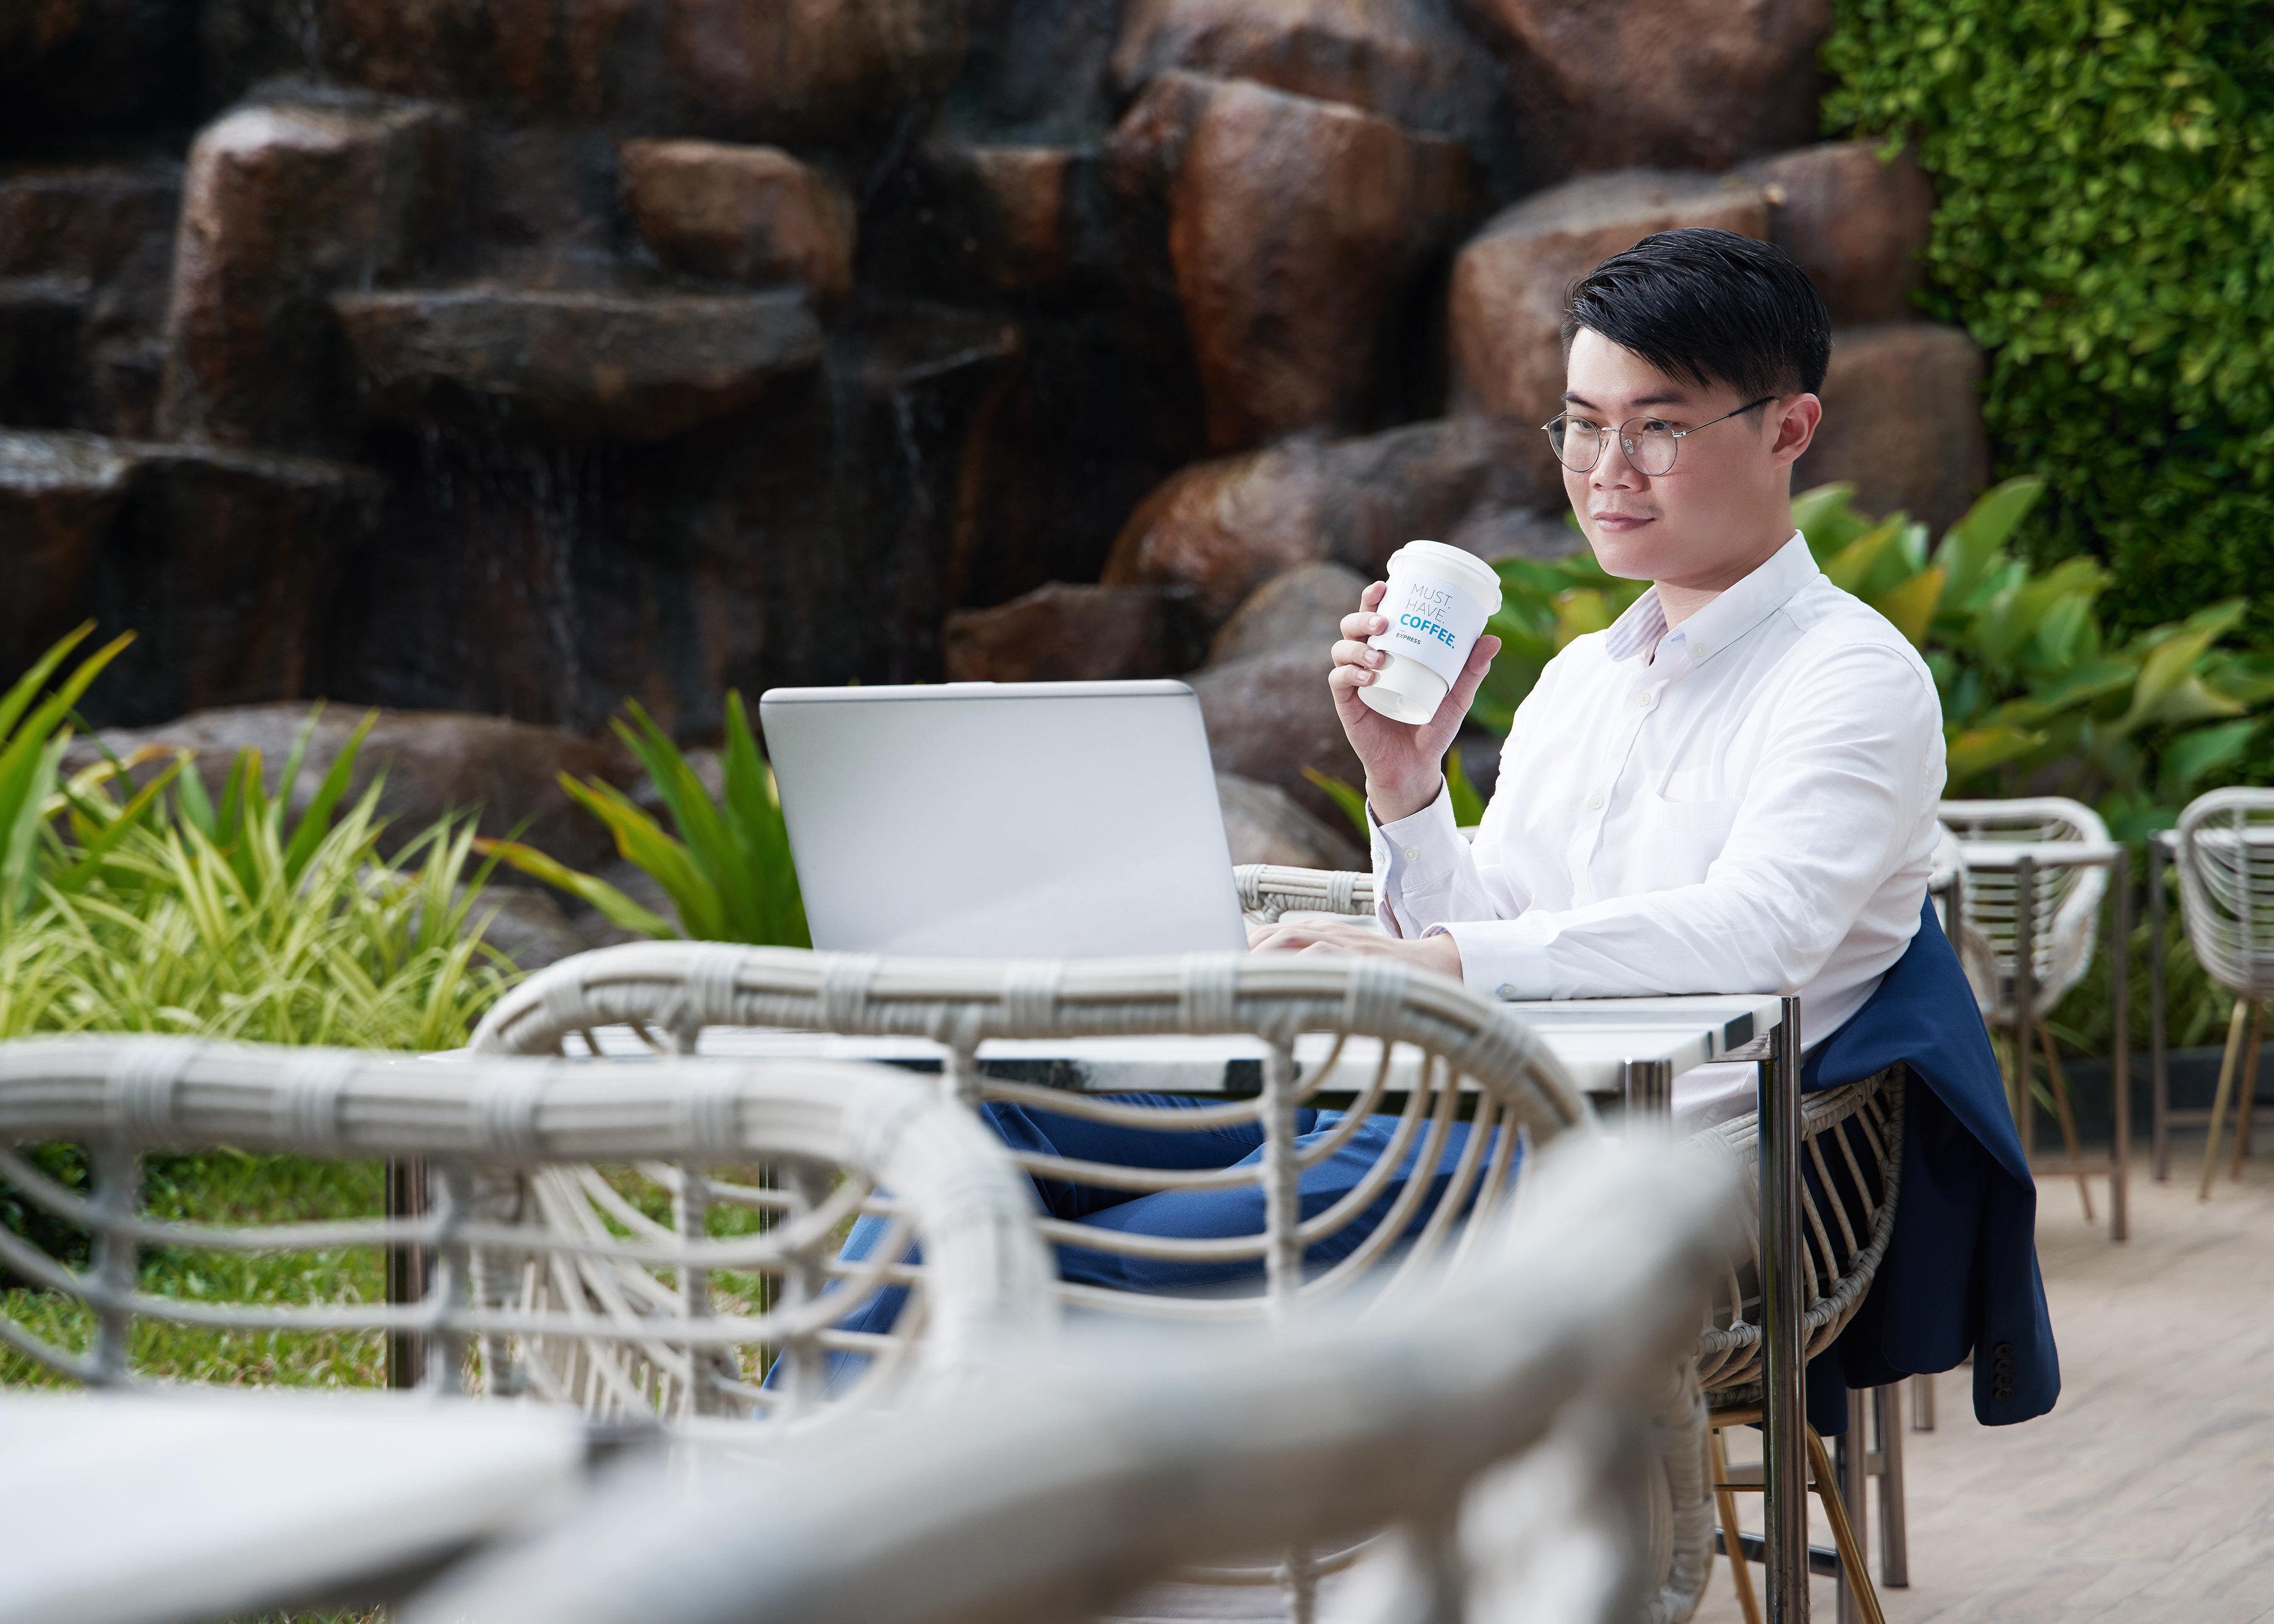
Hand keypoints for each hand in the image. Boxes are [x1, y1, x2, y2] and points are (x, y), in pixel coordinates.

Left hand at [1246, 916, 1464, 980]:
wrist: (1430, 970)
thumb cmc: (1378, 973)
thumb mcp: (1339, 964)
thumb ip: (1306, 971)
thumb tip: (1267, 996)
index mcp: (1319, 932)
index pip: (1271, 930)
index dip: (1243, 942)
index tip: (1220, 957)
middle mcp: (1327, 932)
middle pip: (1277, 930)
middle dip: (1247, 948)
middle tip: (1225, 969)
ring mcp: (1343, 944)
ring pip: (1295, 938)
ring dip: (1266, 954)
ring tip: (1244, 974)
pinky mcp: (1358, 958)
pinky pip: (1323, 956)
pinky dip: (1301, 966)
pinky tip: (1283, 982)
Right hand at [1328, 580, 1500, 823]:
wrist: (1416, 766)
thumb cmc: (1432, 726)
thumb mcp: (1457, 697)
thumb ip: (1472, 670)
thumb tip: (1493, 639)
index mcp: (1389, 652)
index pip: (1374, 617)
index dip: (1372, 598)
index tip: (1383, 585)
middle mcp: (1366, 662)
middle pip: (1351, 627)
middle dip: (1361, 618)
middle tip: (1382, 622)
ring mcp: (1354, 683)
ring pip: (1341, 650)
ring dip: (1356, 646)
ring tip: (1378, 655)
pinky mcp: (1347, 705)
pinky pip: (1338, 682)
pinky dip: (1349, 675)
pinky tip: (1367, 678)